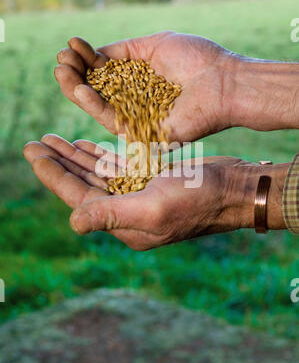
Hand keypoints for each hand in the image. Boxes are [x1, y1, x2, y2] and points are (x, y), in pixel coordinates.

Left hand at [23, 134, 287, 249]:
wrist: (234, 189)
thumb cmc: (199, 198)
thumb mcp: (155, 207)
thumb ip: (112, 214)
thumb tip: (73, 222)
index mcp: (124, 222)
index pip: (78, 197)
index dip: (53, 175)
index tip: (32, 152)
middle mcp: (127, 211)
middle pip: (82, 185)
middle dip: (58, 164)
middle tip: (33, 144)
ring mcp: (137, 195)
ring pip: (97, 174)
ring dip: (75, 157)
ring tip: (52, 140)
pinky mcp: (149, 180)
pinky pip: (116, 168)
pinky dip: (99, 156)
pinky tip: (84, 145)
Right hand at [55, 32, 234, 142]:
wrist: (223, 81)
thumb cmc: (196, 59)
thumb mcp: (153, 45)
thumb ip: (122, 50)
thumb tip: (94, 53)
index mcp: (139, 80)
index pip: (105, 72)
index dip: (86, 60)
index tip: (72, 45)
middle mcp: (135, 101)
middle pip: (97, 92)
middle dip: (76, 76)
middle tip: (60, 61)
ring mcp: (137, 119)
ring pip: (99, 108)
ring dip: (77, 90)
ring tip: (61, 72)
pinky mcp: (142, 134)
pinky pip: (112, 121)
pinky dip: (94, 105)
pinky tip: (80, 89)